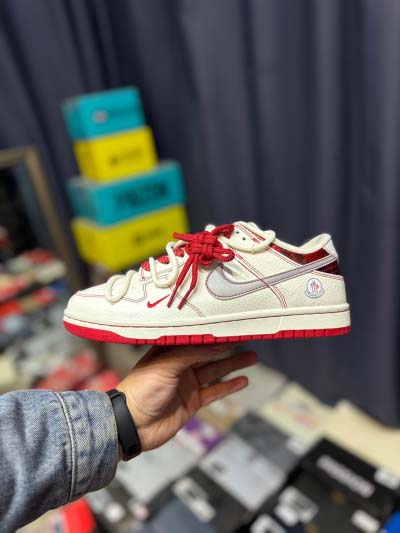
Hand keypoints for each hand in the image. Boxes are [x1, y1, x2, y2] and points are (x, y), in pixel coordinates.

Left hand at [117, 344, 256, 451]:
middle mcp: (179, 366)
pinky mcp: (192, 402)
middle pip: (208, 354)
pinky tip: (243, 381)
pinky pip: (214, 392)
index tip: (230, 326)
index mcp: (168, 352)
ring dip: (233, 364)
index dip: (212, 333)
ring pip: (215, 371)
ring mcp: (187, 384)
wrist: (132, 425)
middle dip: (227, 347)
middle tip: (246, 338)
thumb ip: (190, 354)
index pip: (195, 339)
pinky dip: (229, 387)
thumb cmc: (141, 390)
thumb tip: (215, 344)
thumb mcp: (165, 365)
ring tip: (252, 357)